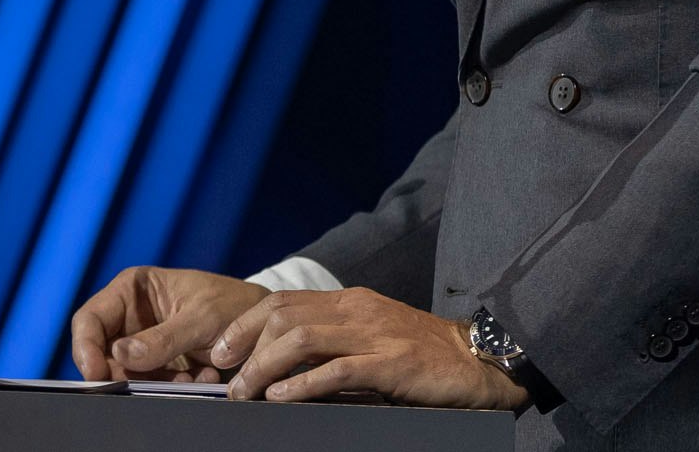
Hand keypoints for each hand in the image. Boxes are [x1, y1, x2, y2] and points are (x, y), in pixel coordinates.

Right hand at [70, 266, 270, 382]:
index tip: (96, 374)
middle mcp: (132, 314)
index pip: (91, 318)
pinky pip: (148, 384)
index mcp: (133, 289)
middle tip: (153, 384)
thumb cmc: (234, 304)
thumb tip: (120, 354)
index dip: (85, 347)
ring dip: (153, 383)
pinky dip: (170, 387)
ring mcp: (144, 341)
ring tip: (190, 379)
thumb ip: (162, 338)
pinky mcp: (159, 364)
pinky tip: (199, 379)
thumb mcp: (201, 318)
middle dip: (126, 373)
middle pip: (102, 351)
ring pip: (125, 373)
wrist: (263, 325)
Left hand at [208, 287, 530, 410]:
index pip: (282, 301)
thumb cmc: (421, 354)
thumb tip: (282, 359)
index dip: (244, 324)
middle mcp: (356, 310)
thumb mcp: (371, 336)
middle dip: (244, 345)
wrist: (478, 361)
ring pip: (301, 340)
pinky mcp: (392, 363)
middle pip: (282, 315)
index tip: (220, 350)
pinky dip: (303, 385)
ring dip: (264, 367)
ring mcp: (374, 335)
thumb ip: (334, 339)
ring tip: (245, 393)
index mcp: (349, 301)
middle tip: (223, 377)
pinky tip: (281, 398)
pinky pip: (337, 370)